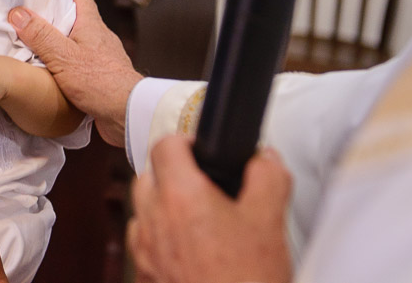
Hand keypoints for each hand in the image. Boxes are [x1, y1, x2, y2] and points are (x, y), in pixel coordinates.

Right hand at [9, 0, 142, 145]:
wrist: (129, 114)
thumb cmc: (100, 82)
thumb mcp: (63, 56)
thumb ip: (41, 35)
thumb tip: (19, 14)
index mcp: (92, 26)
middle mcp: (101, 39)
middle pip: (79, 20)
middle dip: (57, 17)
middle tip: (34, 18)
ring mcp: (104, 59)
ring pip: (80, 43)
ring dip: (62, 43)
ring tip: (39, 47)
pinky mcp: (103, 79)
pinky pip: (83, 65)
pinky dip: (69, 65)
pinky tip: (56, 74)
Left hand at [129, 135, 291, 282]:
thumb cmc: (247, 280)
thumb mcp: (269, 221)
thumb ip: (267, 177)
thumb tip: (263, 157)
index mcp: (180, 196)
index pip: (165, 145)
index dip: (186, 142)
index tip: (202, 152)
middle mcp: (153, 220)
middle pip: (147, 176)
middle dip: (172, 174)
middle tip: (203, 187)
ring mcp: (144, 251)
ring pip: (142, 211)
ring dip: (162, 208)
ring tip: (197, 221)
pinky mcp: (144, 276)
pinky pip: (143, 244)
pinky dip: (159, 240)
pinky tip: (188, 252)